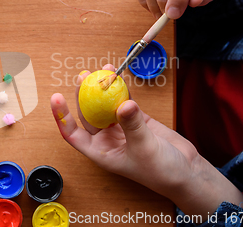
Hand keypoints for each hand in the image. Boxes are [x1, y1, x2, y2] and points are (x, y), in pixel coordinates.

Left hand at [50, 64, 242, 217]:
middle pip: (87, 114)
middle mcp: (106, 139)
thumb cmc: (161, 172)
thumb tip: (122, 104)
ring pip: (104, 106)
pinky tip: (117, 76)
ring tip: (101, 71)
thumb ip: (133, 126)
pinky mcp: (135, 119)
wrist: (186, 172)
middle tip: (83, 76)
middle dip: (83, 95)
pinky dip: (121, 89)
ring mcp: (120, 128)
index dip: (62, 117)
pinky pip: (123, 101)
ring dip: (102, 89)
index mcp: (100, 151)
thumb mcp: (144, 148)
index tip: (56, 98)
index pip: (73, 134)